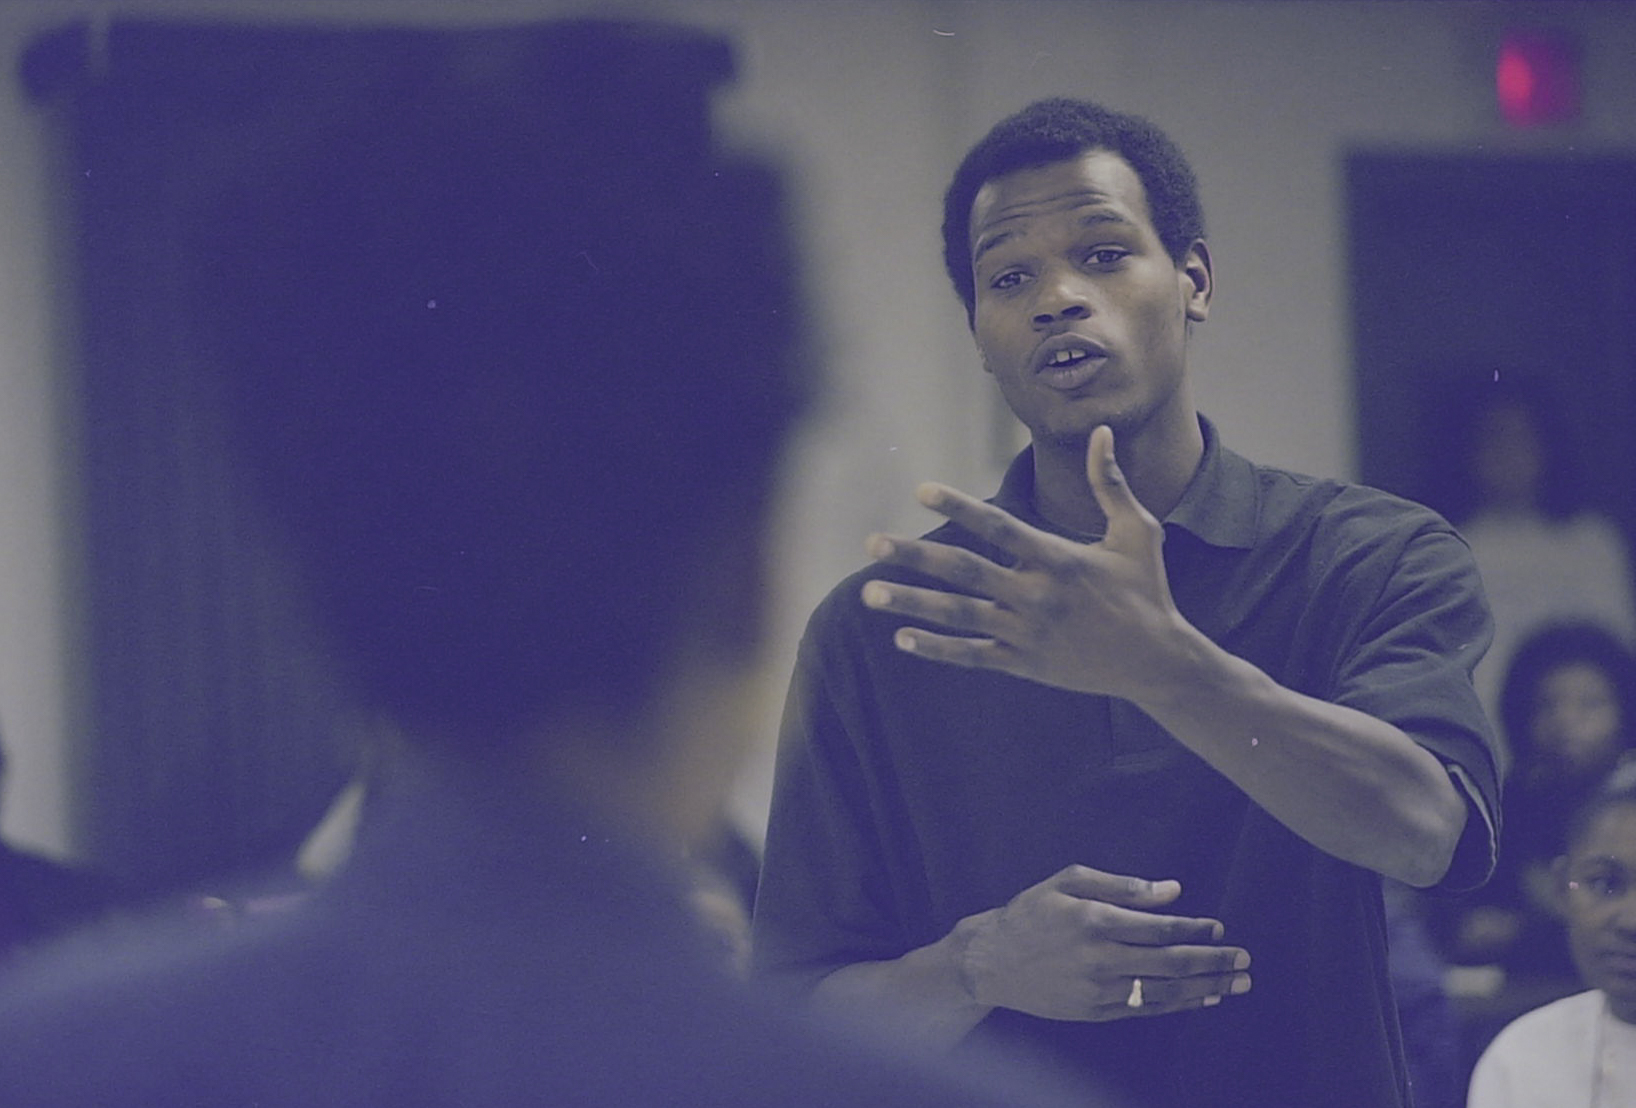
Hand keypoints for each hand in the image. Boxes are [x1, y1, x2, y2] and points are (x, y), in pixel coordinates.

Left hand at [861, 425, 1195, 701]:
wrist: (1158, 662)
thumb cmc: (1148, 590)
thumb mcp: (1138, 532)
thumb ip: (1111, 483)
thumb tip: (1102, 432)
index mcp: (1060, 560)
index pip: (998, 527)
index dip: (958, 508)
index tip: (920, 490)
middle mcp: (1037, 596)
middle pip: (964, 572)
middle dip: (914, 556)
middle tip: (870, 543)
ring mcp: (1027, 633)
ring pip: (958, 616)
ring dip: (911, 603)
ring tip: (867, 592)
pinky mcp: (1024, 663)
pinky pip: (972, 655)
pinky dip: (936, 649)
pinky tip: (901, 639)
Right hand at [961, 864, 1250, 1020]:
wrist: (990, 961)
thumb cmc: (1031, 912)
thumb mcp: (1068, 881)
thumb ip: (1122, 885)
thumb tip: (1172, 890)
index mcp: (1095, 920)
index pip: (1160, 928)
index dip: (1195, 929)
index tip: (1219, 926)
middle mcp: (1100, 958)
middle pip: (1171, 963)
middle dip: (1214, 962)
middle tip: (1245, 960)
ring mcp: (1098, 990)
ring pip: (1165, 992)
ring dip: (1207, 988)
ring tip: (1238, 983)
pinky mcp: (1095, 1012)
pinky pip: (1147, 1009)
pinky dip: (1180, 1005)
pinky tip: (1203, 998)